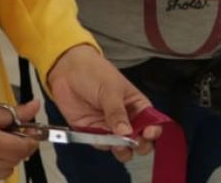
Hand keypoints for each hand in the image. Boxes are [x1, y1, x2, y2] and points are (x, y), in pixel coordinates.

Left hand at [45, 45, 161, 161]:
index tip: (148, 133)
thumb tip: (126, 132)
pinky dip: (102, 145)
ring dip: (121, 149)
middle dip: (139, 144)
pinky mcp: (92, 132)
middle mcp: (125, 119)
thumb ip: (117, 112)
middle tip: (134, 143)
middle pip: (139, 138)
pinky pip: (101, 144)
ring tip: (119, 146)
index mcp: (136, 105)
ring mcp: (109, 127)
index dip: (153, 130)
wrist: (67, 70)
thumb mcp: (111, 90)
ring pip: (121, 146)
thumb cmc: (95, 73)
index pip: (151, 121)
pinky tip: (101, 139)